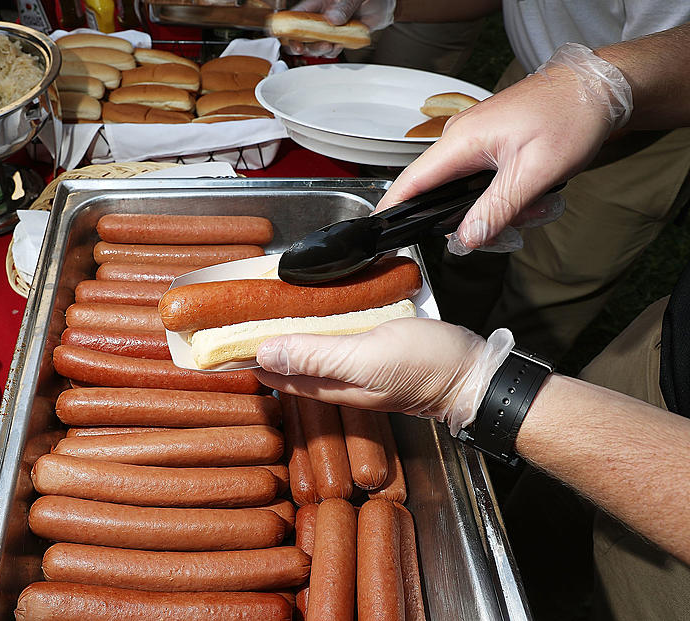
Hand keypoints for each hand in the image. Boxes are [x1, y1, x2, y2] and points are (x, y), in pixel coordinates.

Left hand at [255, 318, 513, 433]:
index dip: (242, 354)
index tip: (214, 335)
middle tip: (231, 311)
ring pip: (307, 346)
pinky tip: (315, 307)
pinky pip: (332, 336)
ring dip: (284, 329)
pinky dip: (315, 323)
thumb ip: (316, 356)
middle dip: (256, 340)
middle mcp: (335, 378)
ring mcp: (354, 364)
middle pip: (284, 358)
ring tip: (262, 304)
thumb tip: (265, 351)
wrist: (475, 374)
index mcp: (328, 384)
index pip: (270, 370)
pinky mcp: (372, 348)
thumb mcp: (366, 357)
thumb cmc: (426, 368)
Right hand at [282, 0, 395, 57]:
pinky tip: (340, 45)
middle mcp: (322, 17)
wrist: (386, 1)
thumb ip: (344, 5)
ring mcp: (330, 29)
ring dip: (318, 49)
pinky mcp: (340, 39)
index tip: (285, 35)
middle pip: (301, 34)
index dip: (288, 25)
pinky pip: (331, 50)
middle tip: (303, 48)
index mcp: (320, 1)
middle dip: (300, 44)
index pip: (298, 14)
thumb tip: (332, 19)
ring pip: (315, 45)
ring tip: (329, 44)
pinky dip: (334, 51)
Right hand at [378, 43, 632, 253]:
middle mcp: (459, 137)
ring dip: (498, 206)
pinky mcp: (488, 142)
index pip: (412, 181)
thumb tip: (465, 240)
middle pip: (441, 193)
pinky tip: (533, 192)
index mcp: (462, 140)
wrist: (597, 87)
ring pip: (465, 190)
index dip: (392, 209)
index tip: (379, 236)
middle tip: (519, 220)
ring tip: (538, 202)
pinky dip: (505, 194)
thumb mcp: (536, 172)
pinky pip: (481, 179)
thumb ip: (497, 208)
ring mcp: (473, 138)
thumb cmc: (570, 118)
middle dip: (473, 217)